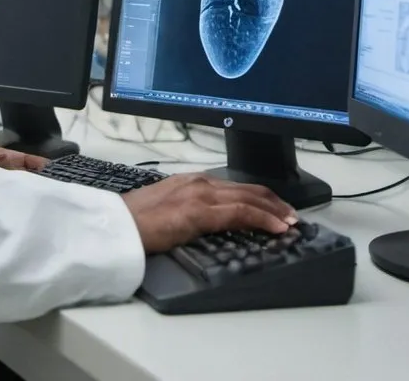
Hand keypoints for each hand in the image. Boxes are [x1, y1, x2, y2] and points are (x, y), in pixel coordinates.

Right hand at [121, 174, 297, 253]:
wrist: (116, 227)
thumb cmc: (134, 222)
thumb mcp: (166, 207)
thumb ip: (187, 208)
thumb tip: (204, 221)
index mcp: (190, 181)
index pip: (234, 186)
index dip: (259, 196)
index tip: (274, 208)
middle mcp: (198, 182)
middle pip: (247, 189)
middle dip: (274, 202)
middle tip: (292, 215)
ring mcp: (200, 195)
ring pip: (249, 198)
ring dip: (274, 211)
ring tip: (291, 222)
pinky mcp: (199, 212)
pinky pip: (241, 213)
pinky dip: (263, 219)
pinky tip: (277, 228)